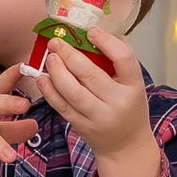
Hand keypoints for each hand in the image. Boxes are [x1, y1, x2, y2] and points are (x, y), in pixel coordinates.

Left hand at [41, 30, 163, 176]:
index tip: (91, 31)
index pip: (124, 59)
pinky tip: (42, 78)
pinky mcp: (81, 125)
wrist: (126, 145)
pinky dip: (49, 91)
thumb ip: (116, 61)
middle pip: (91, 75)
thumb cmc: (128, 107)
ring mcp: (98, 116)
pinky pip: (62, 106)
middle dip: (70, 55)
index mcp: (134, 86)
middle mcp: (118, 102)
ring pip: (73, 92)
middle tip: (56, 42)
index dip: (107, 42)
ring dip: (57, 72)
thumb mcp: (131, 85)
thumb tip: (94, 31)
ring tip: (49, 58)